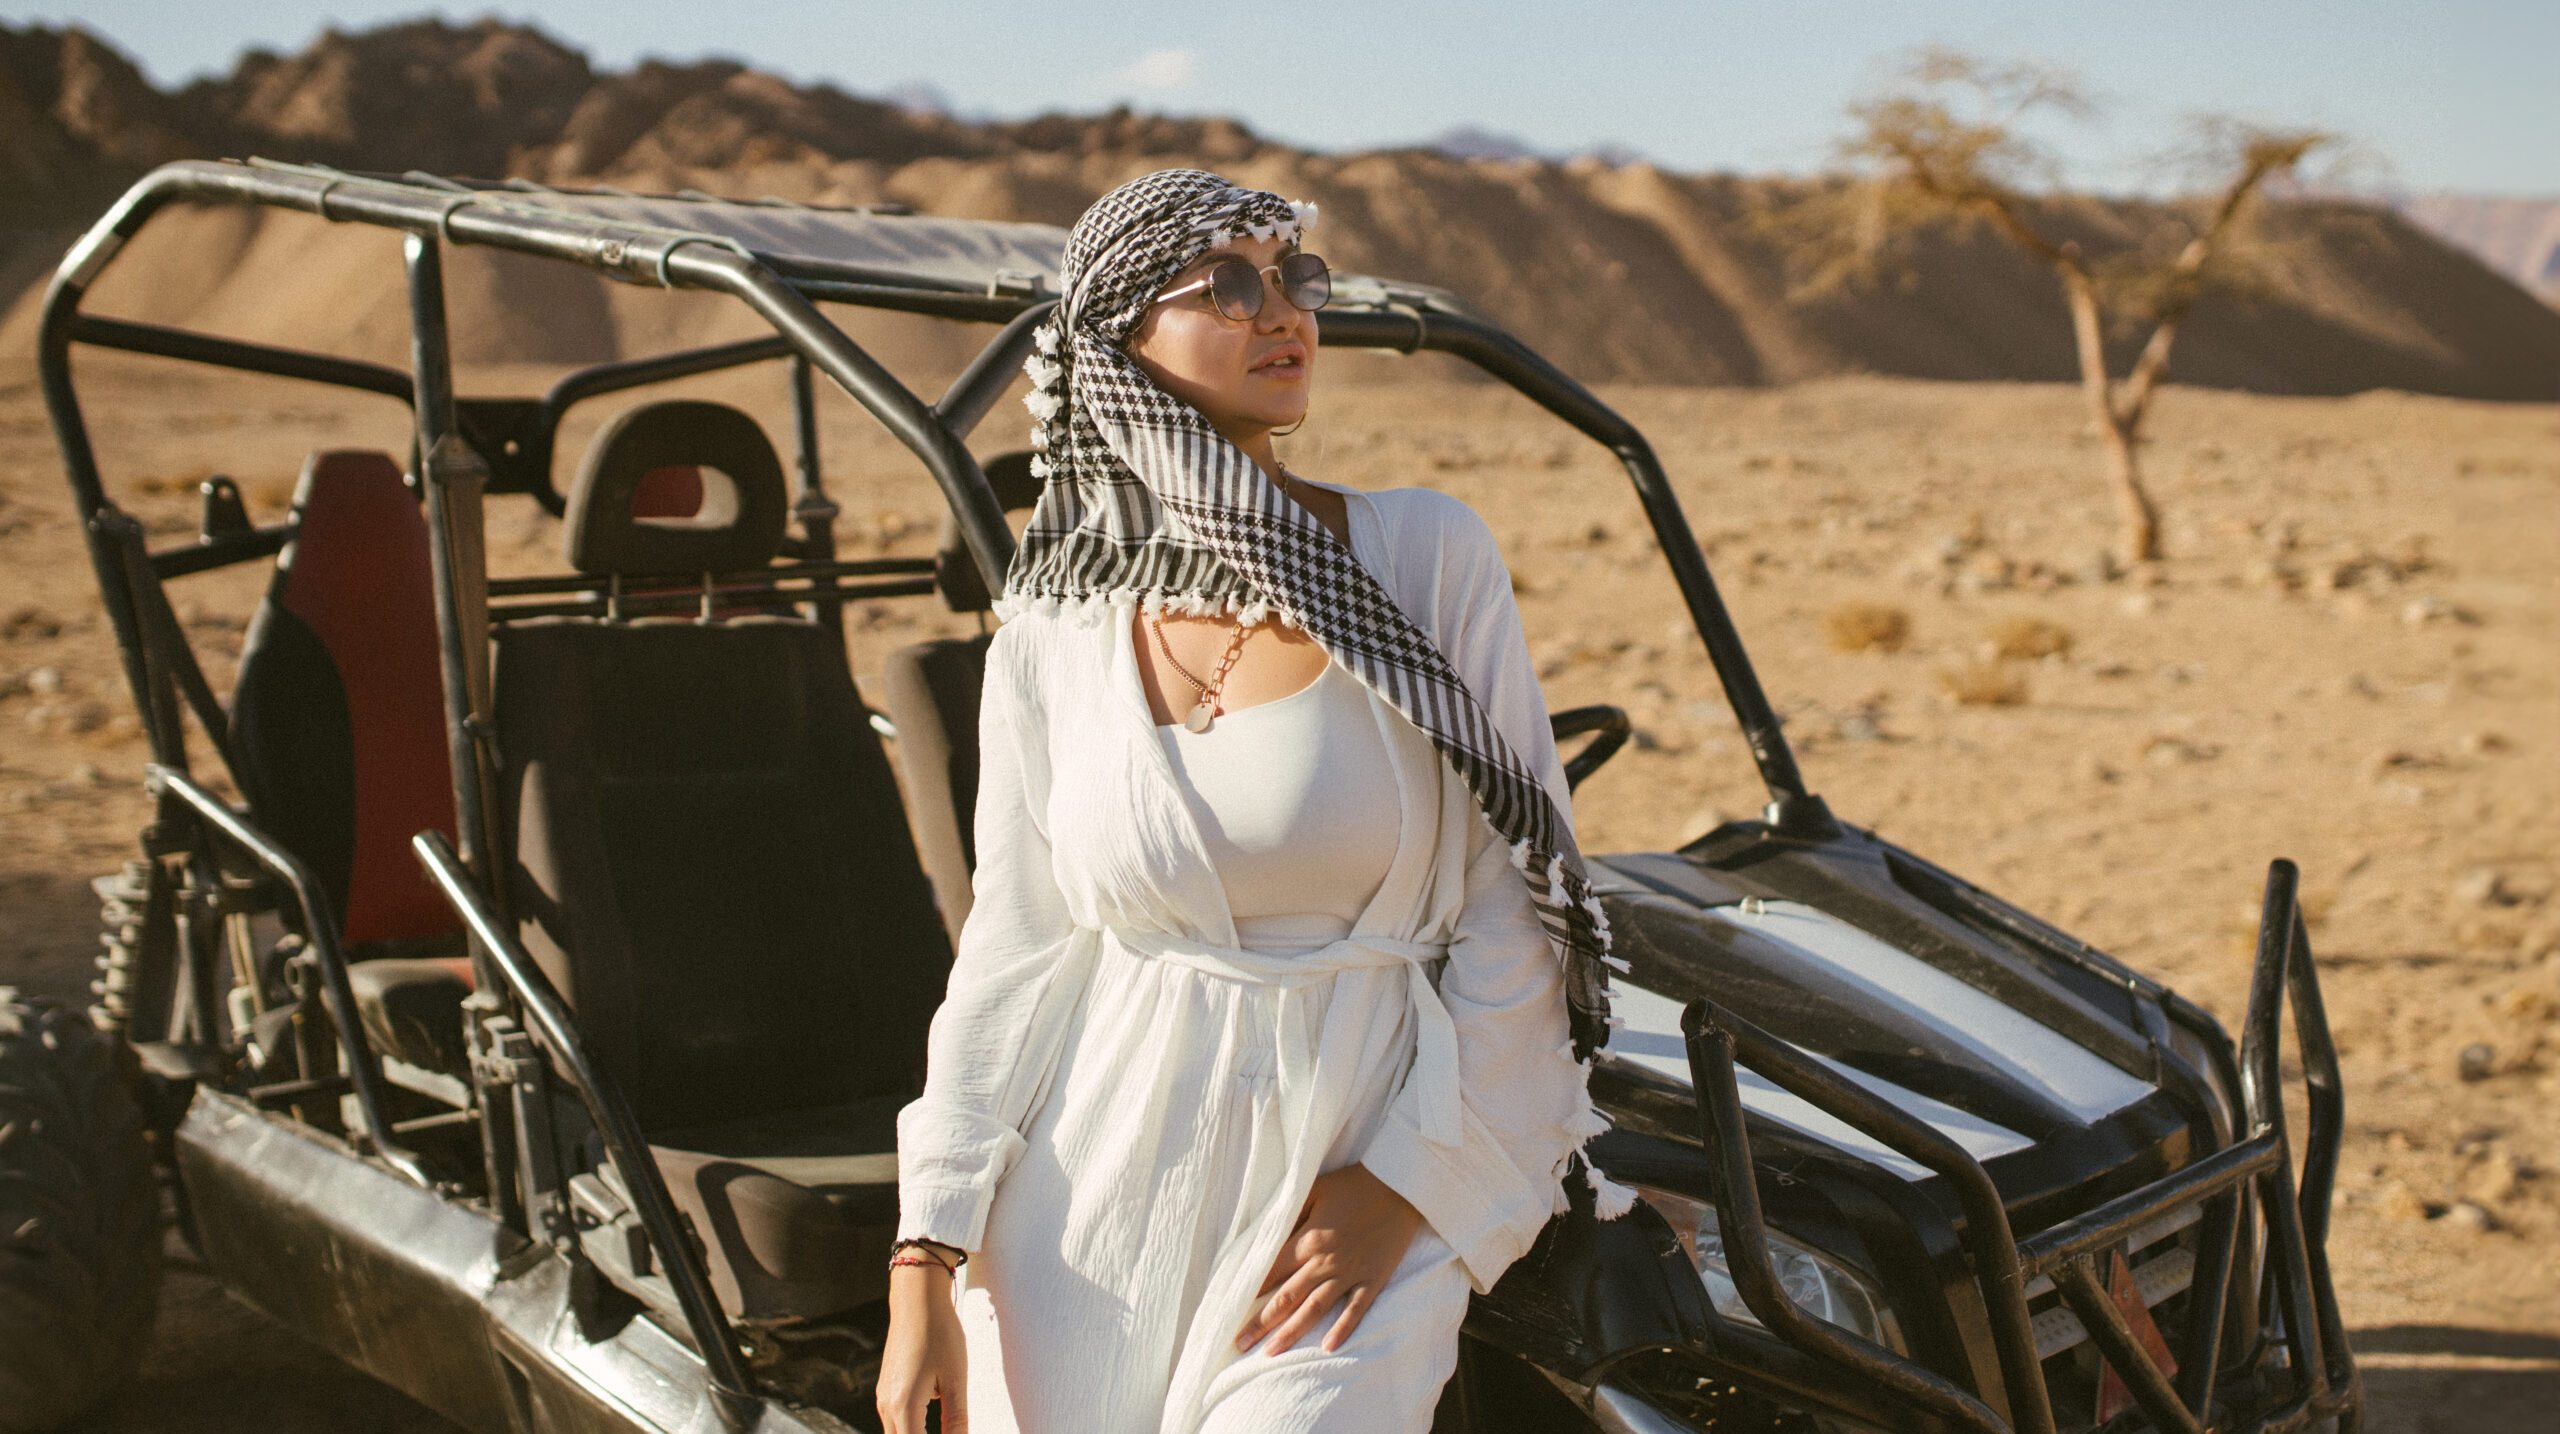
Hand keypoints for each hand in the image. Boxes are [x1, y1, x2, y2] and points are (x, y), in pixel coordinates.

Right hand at [879, 1254, 968, 1431]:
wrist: (917, 1299)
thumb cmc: (938, 1333)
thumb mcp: (956, 1379)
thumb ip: (956, 1419)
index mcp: (904, 1406)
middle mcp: (887, 1405)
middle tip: (952, 1431)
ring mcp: (884, 1396)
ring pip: (896, 1433)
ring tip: (945, 1427)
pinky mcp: (886, 1387)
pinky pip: (895, 1420)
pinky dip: (912, 1427)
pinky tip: (932, 1420)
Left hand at [1234, 1162, 1423, 1356]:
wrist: (1402, 1186)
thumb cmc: (1355, 1183)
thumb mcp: (1316, 1188)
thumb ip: (1290, 1210)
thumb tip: (1266, 1231)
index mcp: (1309, 1239)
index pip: (1271, 1271)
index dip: (1250, 1290)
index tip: (1231, 1308)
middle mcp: (1325, 1261)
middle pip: (1287, 1297)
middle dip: (1261, 1322)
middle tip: (1239, 1344)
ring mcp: (1350, 1273)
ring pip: (1315, 1309)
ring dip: (1291, 1332)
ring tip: (1271, 1352)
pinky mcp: (1373, 1279)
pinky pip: (1356, 1310)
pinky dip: (1342, 1330)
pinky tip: (1327, 1348)